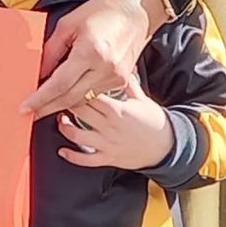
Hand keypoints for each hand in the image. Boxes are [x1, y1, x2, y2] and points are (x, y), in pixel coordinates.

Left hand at [21, 0, 164, 119]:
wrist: (137, 9)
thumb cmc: (104, 10)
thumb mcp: (69, 25)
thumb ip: (51, 50)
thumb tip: (39, 72)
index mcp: (90, 52)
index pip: (59, 84)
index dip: (40, 98)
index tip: (26, 107)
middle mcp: (105, 68)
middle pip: (70, 97)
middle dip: (47, 107)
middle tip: (30, 113)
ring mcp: (116, 77)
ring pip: (83, 99)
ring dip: (62, 103)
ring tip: (44, 104)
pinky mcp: (122, 80)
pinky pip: (94, 94)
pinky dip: (79, 95)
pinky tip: (67, 93)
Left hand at [57, 76, 174, 172]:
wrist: (166, 147)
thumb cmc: (154, 123)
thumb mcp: (142, 99)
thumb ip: (128, 83)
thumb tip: (121, 66)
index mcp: (117, 109)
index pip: (89, 95)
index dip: (76, 88)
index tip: (70, 83)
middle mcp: (109, 126)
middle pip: (79, 111)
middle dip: (66, 103)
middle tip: (59, 98)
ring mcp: (107, 144)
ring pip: (77, 135)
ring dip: (64, 127)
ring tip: (61, 119)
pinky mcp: (107, 158)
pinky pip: (85, 160)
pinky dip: (71, 156)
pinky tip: (63, 150)